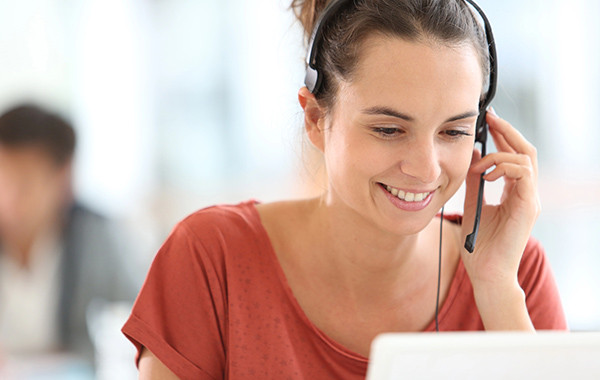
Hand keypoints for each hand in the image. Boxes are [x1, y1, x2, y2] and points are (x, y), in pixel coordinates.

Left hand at [460, 109, 538, 329]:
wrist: (486, 272)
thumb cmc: (479, 244)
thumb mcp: (472, 203)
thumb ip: (473, 180)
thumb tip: (471, 155)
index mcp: (514, 192)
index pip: (513, 155)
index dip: (502, 136)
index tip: (487, 121)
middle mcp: (525, 193)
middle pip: (525, 151)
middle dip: (506, 132)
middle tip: (489, 118)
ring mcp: (529, 199)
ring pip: (526, 159)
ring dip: (500, 154)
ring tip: (480, 165)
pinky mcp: (528, 206)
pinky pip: (523, 173)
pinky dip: (504, 167)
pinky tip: (486, 175)